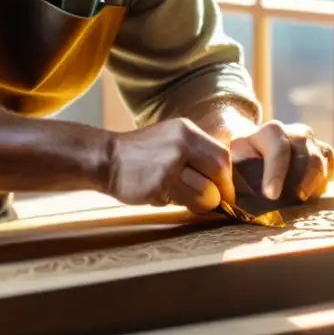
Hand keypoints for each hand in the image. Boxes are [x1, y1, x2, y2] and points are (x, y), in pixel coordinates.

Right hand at [106, 118, 236, 213]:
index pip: (222, 155)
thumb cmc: (143, 152)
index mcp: (187, 131)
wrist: (106, 157)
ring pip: (205, 194)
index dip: (227, 177)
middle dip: (221, 191)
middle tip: (216, 201)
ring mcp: (169, 166)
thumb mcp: (173, 138)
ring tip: (184, 197)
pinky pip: (182, 203)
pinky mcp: (158, 187)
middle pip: (218, 173)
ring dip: (200, 202)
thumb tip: (225, 178)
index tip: (225, 189)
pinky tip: (161, 194)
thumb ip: (197, 151)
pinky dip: (177, 204)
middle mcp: (181, 144)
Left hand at [231, 121, 333, 201]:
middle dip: (303, 181)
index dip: (276, 173)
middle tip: (294, 201)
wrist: (253, 147)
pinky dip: (326, 179)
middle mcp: (294, 132)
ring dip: (314, 184)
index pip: (277, 148)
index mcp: (268, 131)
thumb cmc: (240, 160)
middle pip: (307, 155)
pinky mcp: (322, 151)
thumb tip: (231, 196)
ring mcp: (311, 141)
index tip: (271, 195)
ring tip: (301, 201)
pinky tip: (314, 193)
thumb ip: (231, 175)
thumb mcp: (230, 162)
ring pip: (321, 160)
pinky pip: (331, 162)